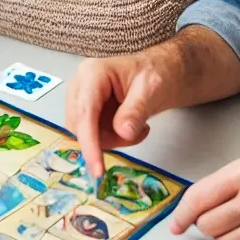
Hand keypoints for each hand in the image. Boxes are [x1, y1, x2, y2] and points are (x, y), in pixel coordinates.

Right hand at [64, 53, 168, 177]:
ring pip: (85, 134)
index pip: (85, 112)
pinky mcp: (86, 111)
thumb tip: (122, 132)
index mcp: (92, 73)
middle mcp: (80, 85)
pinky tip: (130, 129)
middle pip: (80, 126)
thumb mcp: (151, 90)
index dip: (89, 142)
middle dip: (107, 139)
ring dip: (112, 140)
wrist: (158, 71)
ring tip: (138, 128)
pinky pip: (91, 135)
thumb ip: (136, 111)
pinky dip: (112, 139)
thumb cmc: (156, 74)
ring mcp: (81, 98)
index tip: (97, 168)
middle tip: (137, 135)